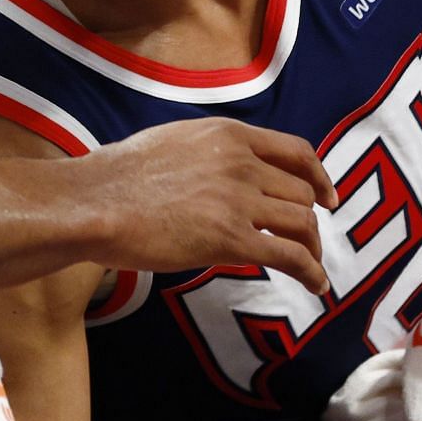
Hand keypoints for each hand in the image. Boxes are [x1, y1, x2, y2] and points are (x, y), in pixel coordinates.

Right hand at [80, 118, 337, 293]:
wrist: (94, 202)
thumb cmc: (118, 177)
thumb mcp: (174, 142)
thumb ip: (209, 153)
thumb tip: (221, 173)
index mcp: (228, 134)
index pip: (295, 151)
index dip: (319, 176)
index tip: (327, 196)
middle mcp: (241, 162)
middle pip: (301, 191)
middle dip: (310, 218)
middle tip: (307, 240)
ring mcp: (238, 200)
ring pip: (302, 222)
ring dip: (312, 247)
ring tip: (311, 267)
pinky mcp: (230, 240)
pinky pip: (289, 256)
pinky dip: (311, 272)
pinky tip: (315, 286)